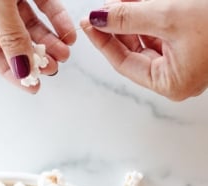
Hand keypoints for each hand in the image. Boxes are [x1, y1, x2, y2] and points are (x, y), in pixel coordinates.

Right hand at [0, 0, 75, 92]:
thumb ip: (10, 36)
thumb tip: (23, 72)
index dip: (13, 73)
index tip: (33, 87)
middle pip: (15, 42)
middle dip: (36, 56)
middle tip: (54, 68)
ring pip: (31, 26)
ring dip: (50, 41)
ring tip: (66, 54)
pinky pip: (43, 5)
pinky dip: (56, 19)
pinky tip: (68, 33)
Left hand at [80, 0, 207, 100]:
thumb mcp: (169, 15)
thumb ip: (129, 18)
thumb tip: (98, 18)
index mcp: (171, 83)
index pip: (124, 63)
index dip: (103, 42)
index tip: (88, 23)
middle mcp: (176, 77)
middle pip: (133, 51)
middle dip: (116, 28)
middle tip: (100, 9)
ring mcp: (184, 62)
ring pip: (146, 40)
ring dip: (131, 20)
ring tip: (117, 3)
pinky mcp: (190, 46)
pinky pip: (160, 33)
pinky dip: (147, 18)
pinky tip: (136, 4)